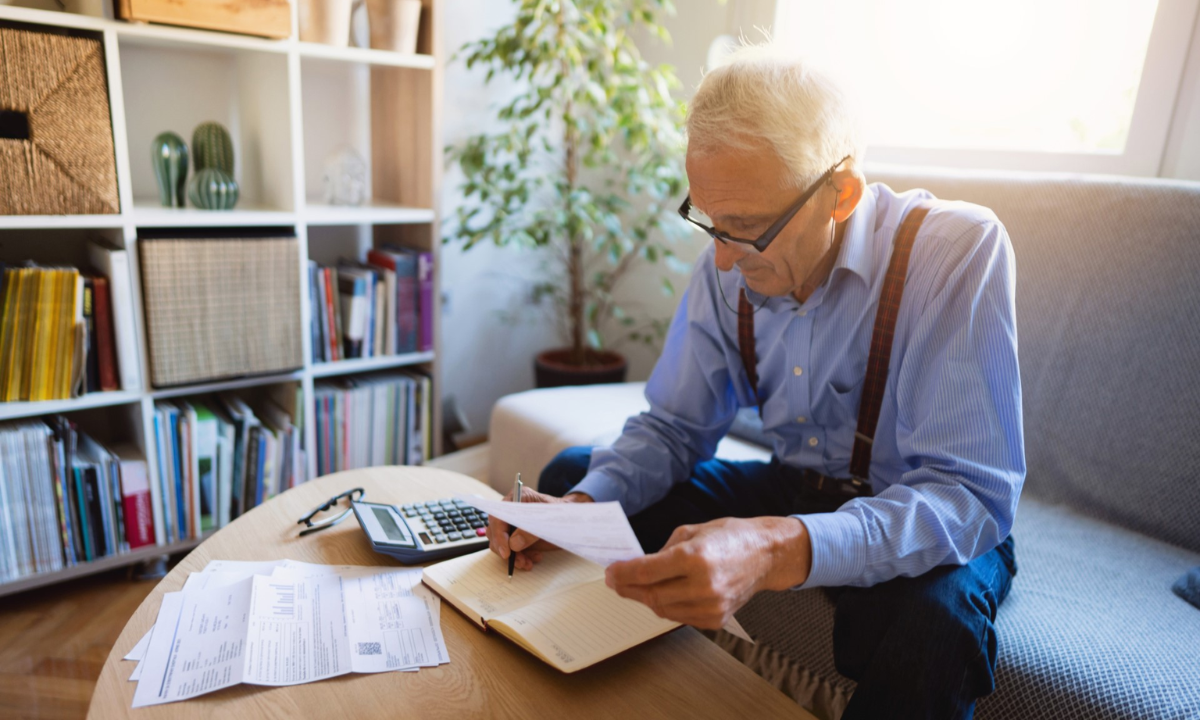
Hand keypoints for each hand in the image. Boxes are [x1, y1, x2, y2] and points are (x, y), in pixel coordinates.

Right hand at [485, 488, 592, 570]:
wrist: (571, 517)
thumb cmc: (562, 512)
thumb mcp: (550, 520)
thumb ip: (531, 531)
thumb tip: (513, 544)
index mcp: (517, 497)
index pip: (498, 515)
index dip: (500, 534)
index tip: (506, 551)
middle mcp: (511, 510)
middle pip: (495, 531)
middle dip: (505, 549)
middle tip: (519, 561)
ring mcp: (513, 523)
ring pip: (501, 543)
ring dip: (513, 556)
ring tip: (527, 563)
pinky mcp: (517, 536)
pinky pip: (510, 550)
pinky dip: (519, 558)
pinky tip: (531, 560)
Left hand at [604, 516, 811, 628]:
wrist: (765, 555)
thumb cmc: (730, 537)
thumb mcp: (691, 531)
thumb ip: (662, 551)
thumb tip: (638, 566)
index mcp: (695, 557)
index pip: (647, 571)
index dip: (623, 573)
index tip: (610, 572)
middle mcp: (704, 584)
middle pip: (652, 594)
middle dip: (628, 588)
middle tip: (616, 581)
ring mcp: (712, 605)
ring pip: (663, 610)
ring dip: (645, 598)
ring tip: (635, 588)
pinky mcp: (716, 619)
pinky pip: (680, 617)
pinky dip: (666, 607)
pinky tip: (660, 595)